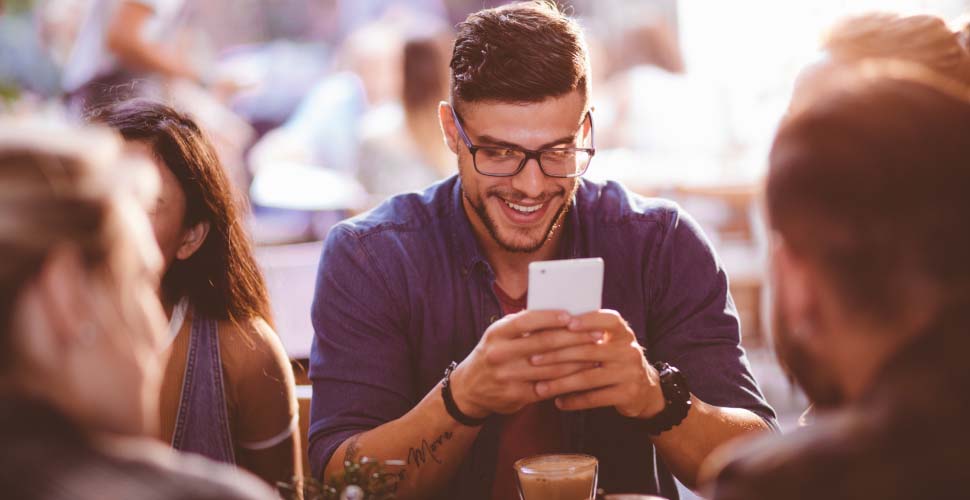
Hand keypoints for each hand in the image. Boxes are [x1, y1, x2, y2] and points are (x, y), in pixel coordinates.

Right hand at [449, 310, 603, 417]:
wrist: (469, 389)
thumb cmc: (493, 353)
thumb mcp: (500, 335)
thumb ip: (523, 325)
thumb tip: (561, 313)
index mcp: (497, 333)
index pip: (527, 320)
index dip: (551, 317)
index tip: (573, 315)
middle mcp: (500, 354)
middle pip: (544, 343)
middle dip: (575, 338)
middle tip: (597, 335)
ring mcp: (508, 376)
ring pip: (551, 367)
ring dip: (578, 361)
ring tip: (596, 354)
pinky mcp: (516, 396)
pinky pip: (548, 387)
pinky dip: (568, 380)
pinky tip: (583, 375)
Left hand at [529, 310, 665, 417]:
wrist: (645, 390)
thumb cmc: (614, 360)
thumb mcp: (610, 343)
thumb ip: (588, 335)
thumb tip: (548, 324)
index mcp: (623, 333)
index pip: (609, 320)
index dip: (589, 320)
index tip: (567, 323)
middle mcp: (629, 351)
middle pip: (589, 351)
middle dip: (557, 355)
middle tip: (533, 360)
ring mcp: (629, 373)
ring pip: (588, 377)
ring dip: (560, 383)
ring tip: (540, 387)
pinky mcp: (627, 394)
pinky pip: (595, 398)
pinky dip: (574, 401)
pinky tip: (558, 402)